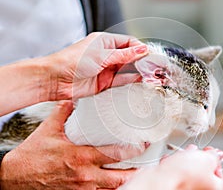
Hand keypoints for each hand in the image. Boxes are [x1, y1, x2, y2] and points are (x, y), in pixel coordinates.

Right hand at [0, 101, 145, 189]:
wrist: (15, 178)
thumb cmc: (32, 156)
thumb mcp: (48, 130)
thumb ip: (63, 112)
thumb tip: (73, 100)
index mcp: (80, 157)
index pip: (114, 154)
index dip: (133, 149)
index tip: (144, 143)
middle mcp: (85, 175)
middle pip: (120, 177)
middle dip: (138, 170)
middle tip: (148, 161)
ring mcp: (83, 189)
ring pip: (113, 188)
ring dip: (126, 181)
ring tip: (138, 172)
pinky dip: (111, 189)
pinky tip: (118, 182)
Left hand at [46, 32, 148, 100]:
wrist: (56, 80)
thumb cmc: (72, 61)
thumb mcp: (102, 55)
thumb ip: (124, 55)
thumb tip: (141, 50)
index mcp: (104, 42)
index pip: (128, 42)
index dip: (140, 48)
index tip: (150, 54)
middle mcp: (106, 55)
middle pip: (129, 56)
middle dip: (141, 61)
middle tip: (153, 66)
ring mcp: (106, 69)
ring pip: (126, 69)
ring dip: (138, 72)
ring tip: (150, 75)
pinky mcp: (104, 83)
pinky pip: (121, 81)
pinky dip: (130, 81)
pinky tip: (140, 82)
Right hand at [121, 144, 222, 189]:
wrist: (161, 180)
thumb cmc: (184, 176)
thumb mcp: (207, 158)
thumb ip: (214, 155)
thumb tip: (216, 154)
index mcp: (213, 187)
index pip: (218, 172)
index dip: (214, 159)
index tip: (209, 151)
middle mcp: (198, 188)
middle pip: (200, 169)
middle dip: (196, 156)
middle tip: (193, 151)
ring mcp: (183, 186)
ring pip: (185, 168)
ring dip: (181, 158)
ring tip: (178, 156)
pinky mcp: (169, 182)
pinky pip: (172, 170)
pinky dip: (170, 163)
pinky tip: (169, 162)